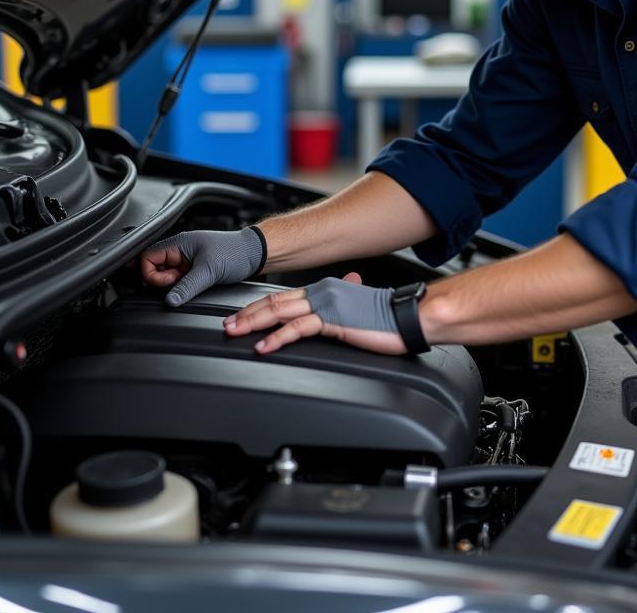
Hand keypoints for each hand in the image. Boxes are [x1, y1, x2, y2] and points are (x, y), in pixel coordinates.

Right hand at [140, 227, 265, 306]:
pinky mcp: (193, 270)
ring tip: (193, 282)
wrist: (254, 254)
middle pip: (154, 269)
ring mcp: (186, 261)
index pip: (147, 257)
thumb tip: (169, 300)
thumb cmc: (235, 252)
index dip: (152, 273)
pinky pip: (179, 281)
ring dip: (175, 284)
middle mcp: (180, 250)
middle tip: (181, 282)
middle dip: (163, 281)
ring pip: (166, 276)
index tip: (169, 282)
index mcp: (179, 243)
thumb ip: (187, 286)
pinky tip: (196, 284)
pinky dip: (183, 286)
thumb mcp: (209, 270)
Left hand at [223, 272, 407, 355]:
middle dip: (247, 314)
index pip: (284, 297)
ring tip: (236, 333)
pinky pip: (298, 329)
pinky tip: (265, 346)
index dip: (259, 307)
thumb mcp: (358, 307)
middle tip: (227, 325)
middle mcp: (323, 292)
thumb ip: (344, 302)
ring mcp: (326, 305)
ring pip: (280, 312)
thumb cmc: (388, 316)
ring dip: (254, 323)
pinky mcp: (333, 320)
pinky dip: (277, 338)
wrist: (409, 315)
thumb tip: (344, 292)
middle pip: (275, 302)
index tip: (241, 317)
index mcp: (326, 289)